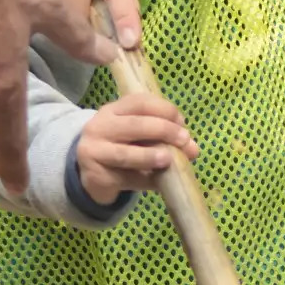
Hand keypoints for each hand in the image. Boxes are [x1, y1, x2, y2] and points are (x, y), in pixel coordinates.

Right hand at [77, 93, 197, 204]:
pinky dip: (144, 180)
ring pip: (124, 153)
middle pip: (134, 125)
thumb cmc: (122, 149)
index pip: (139, 102)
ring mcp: (93, 152)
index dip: (164, 109)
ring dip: (149, 156)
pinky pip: (124, 178)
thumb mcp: (140, 139)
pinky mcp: (95, 176)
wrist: (90, 174)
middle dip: (163, 130)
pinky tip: (159, 183)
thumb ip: (164, 139)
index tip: (182, 122)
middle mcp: (99, 126)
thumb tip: (193, 149)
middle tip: (184, 140)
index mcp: (113, 110)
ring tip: (168, 160)